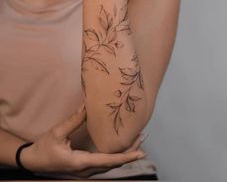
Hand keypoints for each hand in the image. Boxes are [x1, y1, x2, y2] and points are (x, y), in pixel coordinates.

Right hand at [21, 104, 145, 177]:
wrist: (33, 161)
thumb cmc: (43, 148)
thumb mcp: (57, 133)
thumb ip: (73, 121)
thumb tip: (87, 107)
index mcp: (81, 163)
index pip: (108, 161)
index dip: (125, 156)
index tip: (140, 152)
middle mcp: (86, 170)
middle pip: (113, 163)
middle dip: (130, 152)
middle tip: (143, 137)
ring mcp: (85, 170)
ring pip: (110, 164)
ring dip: (124, 153)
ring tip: (137, 141)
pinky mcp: (84, 166)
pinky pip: (104, 162)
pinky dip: (115, 155)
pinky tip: (120, 147)